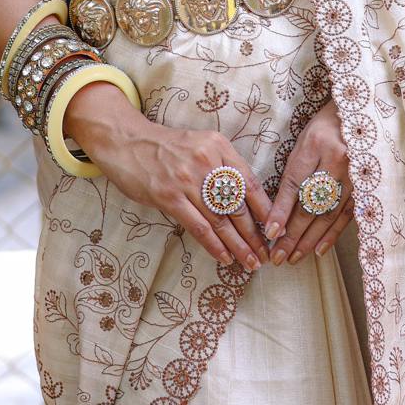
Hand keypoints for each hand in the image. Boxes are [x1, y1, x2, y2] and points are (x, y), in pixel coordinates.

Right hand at [63, 80, 272, 271]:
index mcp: (219, 146)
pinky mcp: (170, 197)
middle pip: (238, 205)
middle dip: (255, 234)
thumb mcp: (201, 144)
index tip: (276, 229)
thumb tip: (245, 199)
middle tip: (266, 253)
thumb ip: (222, 165)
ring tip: (251, 261)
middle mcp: (206, 162)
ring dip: (238, 245)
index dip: (265, 209)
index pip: (249, 182)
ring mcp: (187, 180)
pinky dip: (213, 245)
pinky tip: (224, 257)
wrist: (128, 142)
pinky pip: (198, 226)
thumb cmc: (167, 147)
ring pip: (220, 219)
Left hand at [262, 99, 354, 265]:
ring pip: (328, 215)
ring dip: (309, 240)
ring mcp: (355, 175)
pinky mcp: (366, 186)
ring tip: (292, 258)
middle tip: (277, 256)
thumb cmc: (325, 127)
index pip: (294, 183)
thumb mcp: (305, 140)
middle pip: (311, 205)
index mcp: (316, 144)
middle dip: (292, 234)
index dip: (281, 211)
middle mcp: (338, 160)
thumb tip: (278, 210)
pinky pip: (346, 216)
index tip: (269, 234)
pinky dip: (331, 235)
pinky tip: (318, 250)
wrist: (361, 115)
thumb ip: (294, 171)